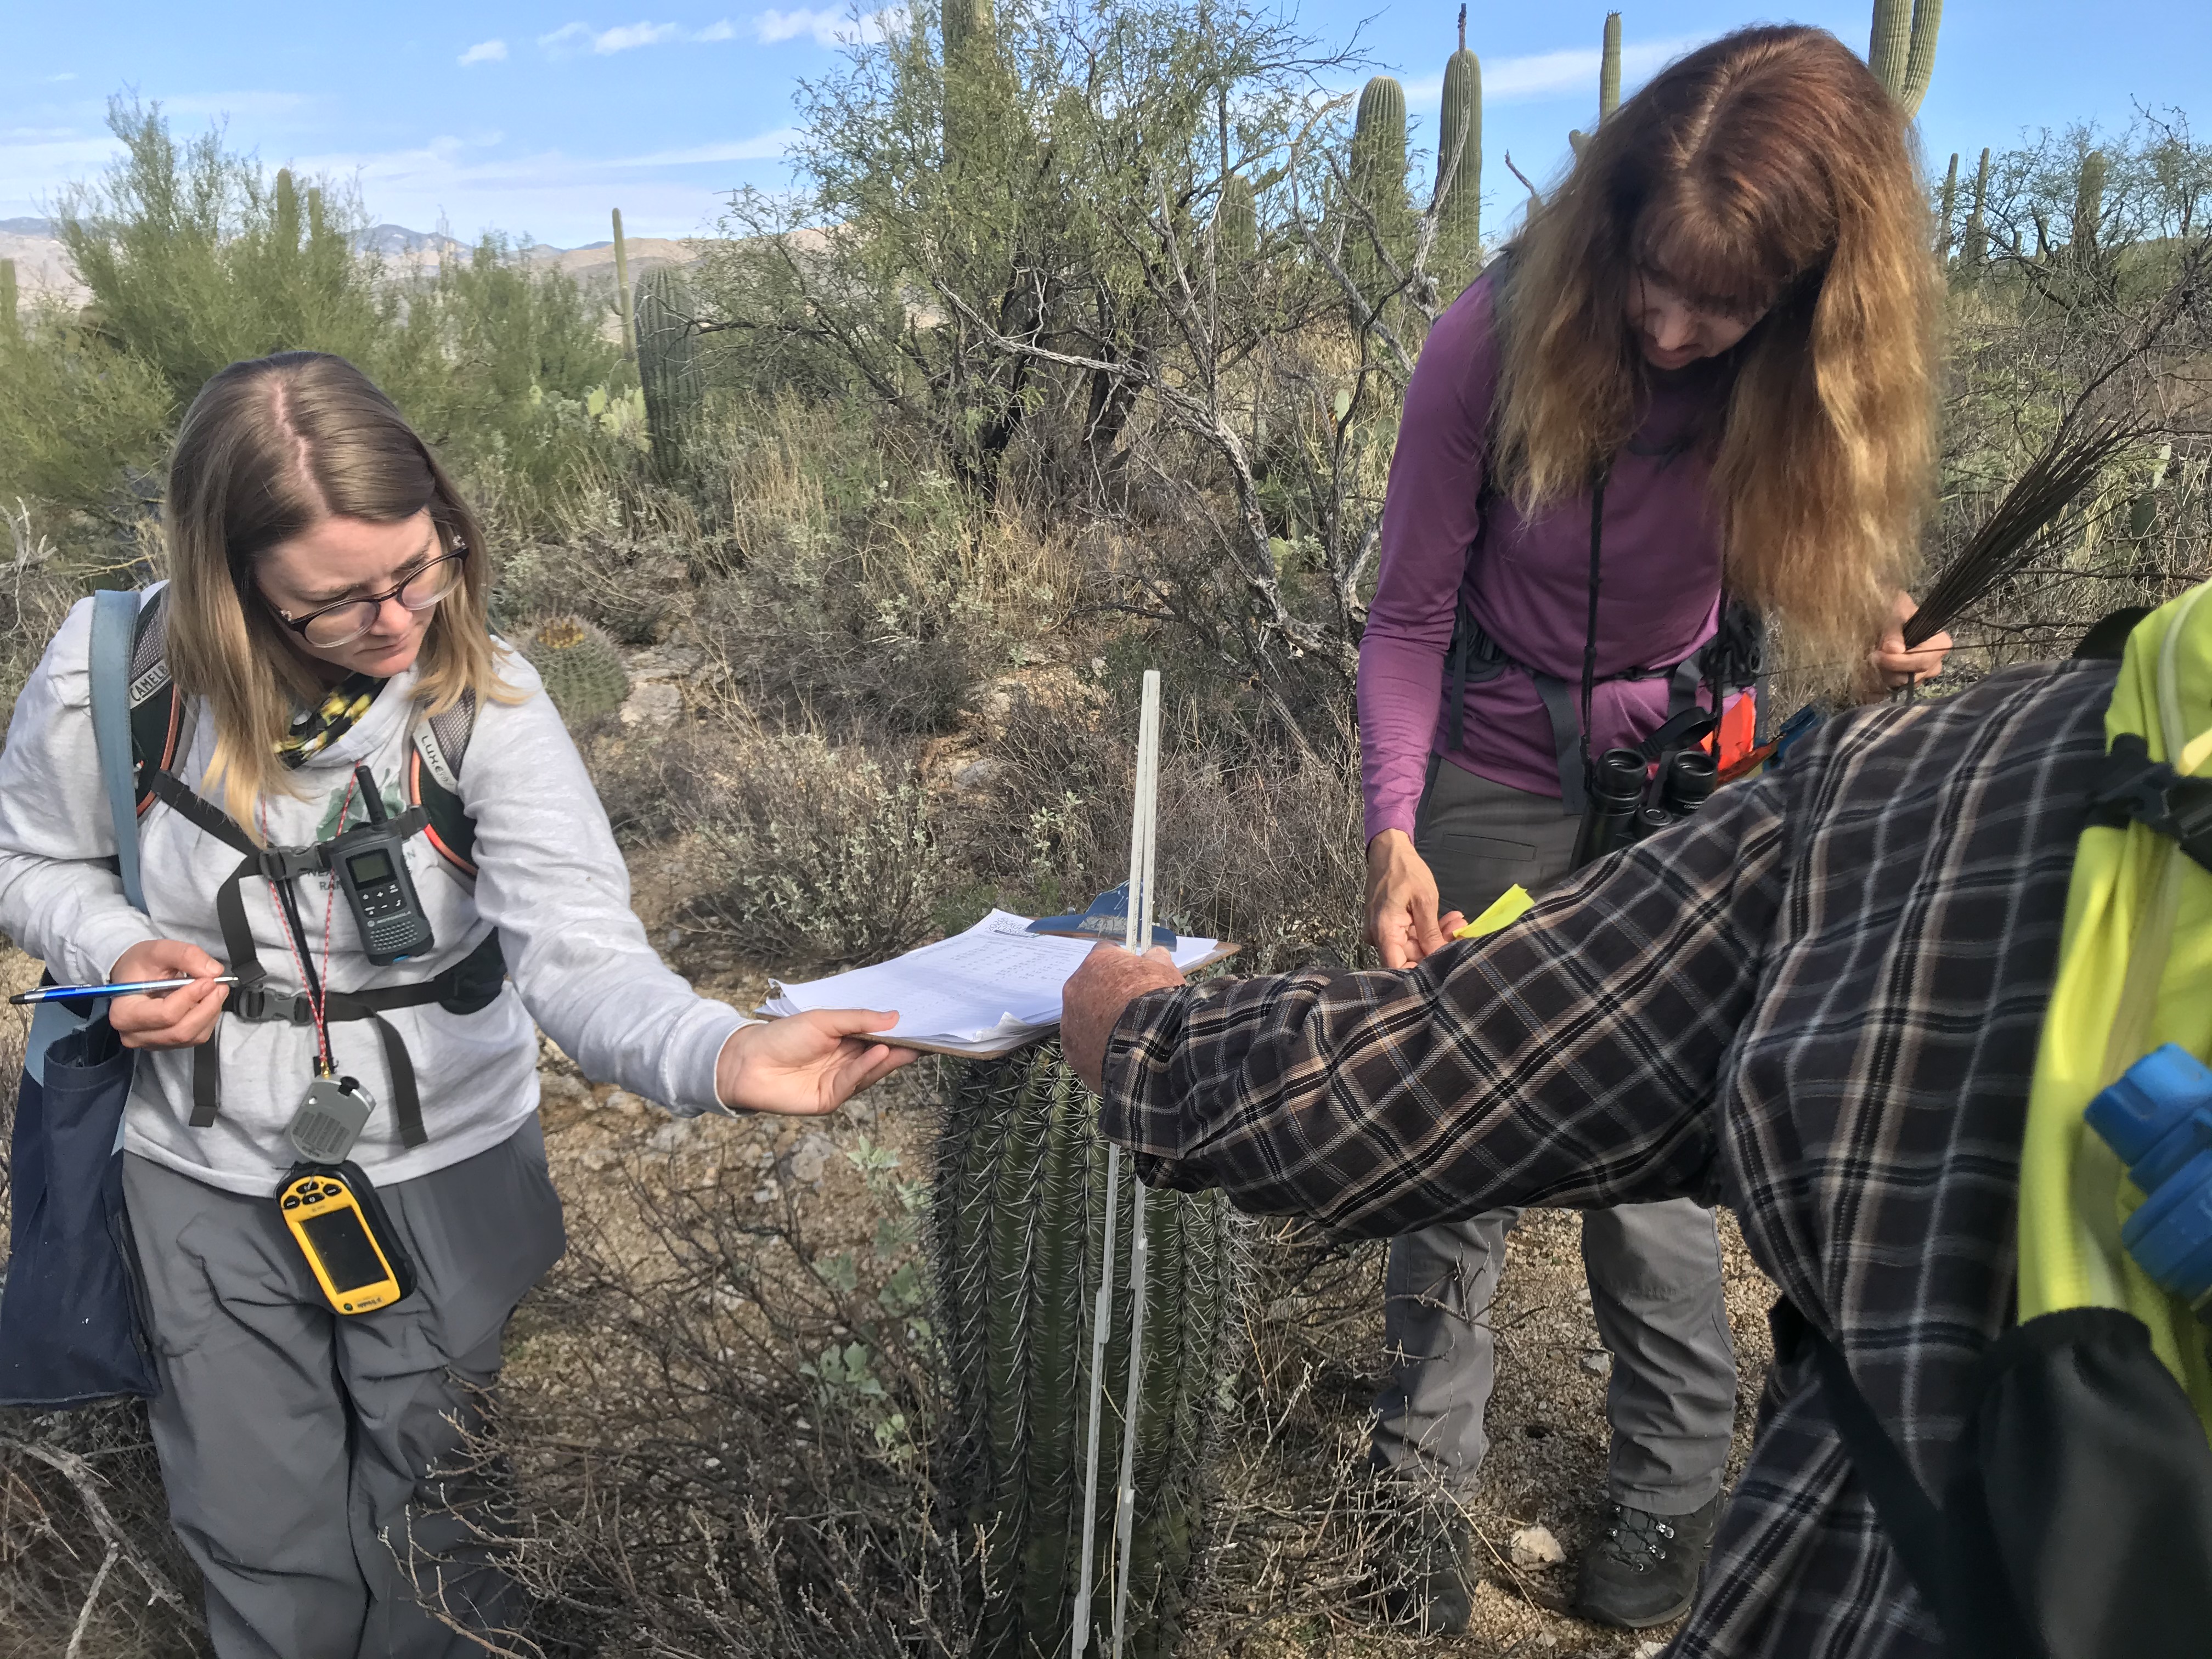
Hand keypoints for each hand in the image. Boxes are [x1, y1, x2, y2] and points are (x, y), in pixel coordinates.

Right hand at [107, 939, 228, 1049]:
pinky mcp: (167, 1044)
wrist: (134, 976)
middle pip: (181, 1031)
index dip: (192, 997)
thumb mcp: (160, 950)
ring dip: (210, 1013)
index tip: (209, 980)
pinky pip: (196, 1037)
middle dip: (207, 1007)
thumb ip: (186, 956)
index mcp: (123, 1013)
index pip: (166, 1014)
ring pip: (192, 1036)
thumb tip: (213, 971)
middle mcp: (133, 1034)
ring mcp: (150, 1042)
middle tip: (219, 986)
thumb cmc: (141, 964)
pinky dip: (208, 1019)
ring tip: (215, 991)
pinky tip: (206, 1002)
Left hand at [715, 1008, 916, 1115]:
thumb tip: (894, 1017)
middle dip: (902, 1049)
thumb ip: (858, 1020)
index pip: (878, 1038)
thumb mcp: (824, 1020)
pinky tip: (879, 1053)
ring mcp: (839, 1082)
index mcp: (845, 1041)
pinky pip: (853, 1083)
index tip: (923, 1027)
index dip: (898, 1034)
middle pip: (879, 1057)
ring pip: (870, 1072)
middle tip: (925, 1041)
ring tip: (906, 1046)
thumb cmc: (783, 1036)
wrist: (748, 1063)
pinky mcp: (830, 1099)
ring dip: (888, 1059)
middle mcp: (845, 1063)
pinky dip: (867, 1069)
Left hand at [1062, 942, 1183, 1094]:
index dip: (1120, 963)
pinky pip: (1081, 1044)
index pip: (1104, 951)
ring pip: (1081, 1016)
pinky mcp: (1071, 1050)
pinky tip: (1114, 1053)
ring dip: (1097, 1021)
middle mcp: (1075, 987)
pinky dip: (1095, 1047)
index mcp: (1097, 962)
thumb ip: (1156, 959)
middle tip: (1127, 1006)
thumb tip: (1155, 954)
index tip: (1133, 974)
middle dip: (1105, 993)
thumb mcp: (1166, 972)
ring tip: (1122, 1034)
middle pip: (1088, 985)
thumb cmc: (1158, 1002)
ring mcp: (1069, 1020)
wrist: (1150, 1046)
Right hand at [1364, 829, 1465, 968]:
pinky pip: (1408, 936)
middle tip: (1461, 933)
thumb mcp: (1425, 900)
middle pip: (1408, 956)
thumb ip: (1431, 933)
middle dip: (1437, 948)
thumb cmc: (1405, 870)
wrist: (1388, 850)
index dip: (1420, 973)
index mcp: (1384, 930)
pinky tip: (1447, 921)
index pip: (1398, 967)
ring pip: (1412, 946)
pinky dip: (1427, 930)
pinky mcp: (1388, 926)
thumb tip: (1439, 958)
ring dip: (1435, 937)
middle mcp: (1378, 936)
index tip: (1445, 966)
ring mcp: (1382, 931)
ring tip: (1457, 923)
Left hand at [1872, 590, 1952, 691]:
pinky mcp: (1909, 680)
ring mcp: (1922, 673)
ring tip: (1874, 659)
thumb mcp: (1896, 611)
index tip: (1879, 655)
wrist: (1890, 618)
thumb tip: (1894, 650)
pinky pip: (1897, 689)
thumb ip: (1894, 629)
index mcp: (1939, 643)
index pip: (1923, 661)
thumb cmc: (1897, 611)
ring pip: (1905, 685)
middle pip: (1914, 677)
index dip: (1900, 662)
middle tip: (1872, 656)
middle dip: (1890, 669)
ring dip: (1885, 675)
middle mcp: (1935, 661)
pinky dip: (1883, 682)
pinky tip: (1875, 669)